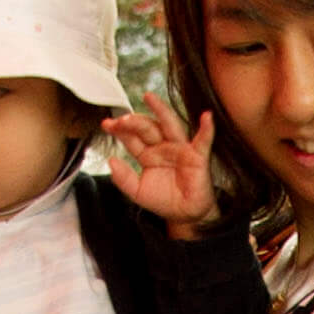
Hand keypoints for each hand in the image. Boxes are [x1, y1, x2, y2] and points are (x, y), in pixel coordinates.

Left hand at [101, 98, 221, 230]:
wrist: (185, 215)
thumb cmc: (164, 200)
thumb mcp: (137, 192)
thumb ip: (123, 179)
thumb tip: (111, 161)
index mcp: (147, 153)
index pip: (132, 137)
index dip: (119, 129)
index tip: (106, 124)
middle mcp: (163, 146)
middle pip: (147, 128)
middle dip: (134, 122)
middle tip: (121, 120)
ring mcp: (180, 149)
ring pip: (170, 125)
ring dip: (160, 111)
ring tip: (149, 98)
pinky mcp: (197, 156)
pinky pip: (203, 140)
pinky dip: (207, 128)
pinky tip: (206, 117)